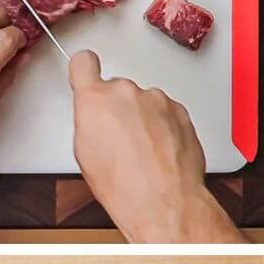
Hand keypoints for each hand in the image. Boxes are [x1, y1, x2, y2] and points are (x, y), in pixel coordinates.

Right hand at [69, 50, 244, 242]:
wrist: (163, 200)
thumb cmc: (124, 185)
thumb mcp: (85, 153)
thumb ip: (89, 121)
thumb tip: (95, 118)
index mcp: (96, 100)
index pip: (84, 62)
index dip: (85, 69)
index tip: (87, 73)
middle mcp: (127, 93)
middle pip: (119, 90)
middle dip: (119, 109)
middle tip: (121, 139)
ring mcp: (156, 100)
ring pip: (145, 102)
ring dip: (145, 119)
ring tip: (144, 152)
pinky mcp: (179, 110)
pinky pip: (167, 113)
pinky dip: (164, 127)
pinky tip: (160, 152)